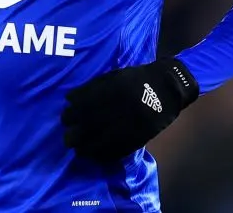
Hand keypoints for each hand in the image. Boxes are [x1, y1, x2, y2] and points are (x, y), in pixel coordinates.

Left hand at [62, 57, 198, 163]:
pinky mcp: (137, 137)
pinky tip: (95, 155)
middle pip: (87, 127)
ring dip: (85, 148)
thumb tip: (70, 99)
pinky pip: (117, 150)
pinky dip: (103, 155)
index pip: (81, 108)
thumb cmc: (136, 79)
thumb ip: (93, 87)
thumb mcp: (113, 77)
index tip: (65, 119)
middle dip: (73, 134)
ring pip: (99, 142)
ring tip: (78, 150)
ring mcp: (127, 125)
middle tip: (67, 136)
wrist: (166, 87)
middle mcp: (116, 110)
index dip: (70, 115)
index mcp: (109, 92)